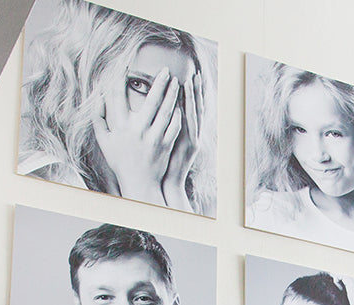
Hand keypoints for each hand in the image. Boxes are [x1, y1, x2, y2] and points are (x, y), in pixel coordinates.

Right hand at [92, 68, 180, 204]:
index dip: (120, 79)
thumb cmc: (121, 162)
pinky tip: (181, 104)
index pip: (119, 97)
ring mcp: (154, 139)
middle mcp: (138, 131)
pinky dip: (178, 114)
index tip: (125, 66)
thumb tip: (96, 100)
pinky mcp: (165, 146)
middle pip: (151, 101)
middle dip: (159, 83)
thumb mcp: (104, 142)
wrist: (139, 183)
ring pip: (166, 112)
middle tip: (166, 70)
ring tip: (177, 82)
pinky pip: (174, 126)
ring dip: (172, 95)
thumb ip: (98, 121)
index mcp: (120, 127)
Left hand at [162, 71, 203, 211]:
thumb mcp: (165, 142)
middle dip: (197, 90)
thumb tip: (156, 110)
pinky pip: (190, 124)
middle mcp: (193, 134)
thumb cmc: (162, 163)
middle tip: (196, 72)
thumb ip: (164, 126)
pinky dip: (190, 110)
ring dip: (194, 96)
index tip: (191, 76)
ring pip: (196, 113)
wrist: (168, 182)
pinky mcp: (190, 145)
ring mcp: (193, 139)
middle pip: (197, 108)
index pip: (191, 109)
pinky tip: (187, 99)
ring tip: (192, 80)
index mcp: (187, 132)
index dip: (192, 93)